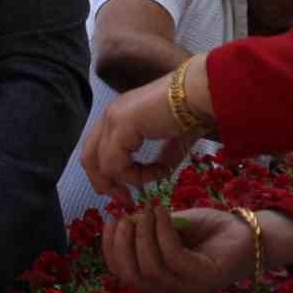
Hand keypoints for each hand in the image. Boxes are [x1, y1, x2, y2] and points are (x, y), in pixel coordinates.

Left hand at [80, 63, 207, 203]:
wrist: (203, 92)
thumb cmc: (194, 112)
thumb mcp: (175, 142)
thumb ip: (161, 159)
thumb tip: (159, 175)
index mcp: (118, 117)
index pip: (96, 152)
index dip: (106, 176)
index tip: (127, 195)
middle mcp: (109, 117)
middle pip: (89, 159)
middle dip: (104, 184)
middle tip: (125, 200)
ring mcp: (112, 119)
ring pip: (100, 164)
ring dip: (125, 180)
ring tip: (149, 182)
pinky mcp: (121, 125)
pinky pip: (116, 164)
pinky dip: (135, 175)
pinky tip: (158, 171)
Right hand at [104, 205, 254, 292]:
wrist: (249, 232)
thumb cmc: (209, 230)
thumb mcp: (171, 228)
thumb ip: (148, 230)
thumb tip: (122, 221)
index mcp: (159, 279)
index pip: (124, 274)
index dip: (110, 250)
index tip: (110, 221)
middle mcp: (171, 288)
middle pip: (132, 277)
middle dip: (121, 246)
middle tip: (125, 218)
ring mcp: (189, 286)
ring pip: (151, 269)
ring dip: (142, 236)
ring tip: (147, 211)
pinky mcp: (205, 277)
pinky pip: (174, 257)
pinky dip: (162, 232)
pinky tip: (161, 211)